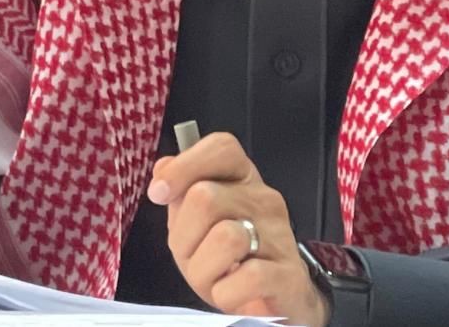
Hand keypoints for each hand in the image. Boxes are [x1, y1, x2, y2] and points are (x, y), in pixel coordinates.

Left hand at [147, 132, 329, 326]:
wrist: (275, 300)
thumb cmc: (231, 259)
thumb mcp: (197, 225)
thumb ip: (181, 195)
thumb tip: (163, 166)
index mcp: (242, 179)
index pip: (221, 148)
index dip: (184, 165)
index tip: (159, 193)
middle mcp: (264, 199)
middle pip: (206, 197)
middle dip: (184, 237)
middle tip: (194, 256)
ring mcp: (279, 235)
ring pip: (225, 237)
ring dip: (204, 270)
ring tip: (214, 278)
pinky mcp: (289, 274)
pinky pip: (247, 277)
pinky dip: (226, 294)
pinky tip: (231, 294)